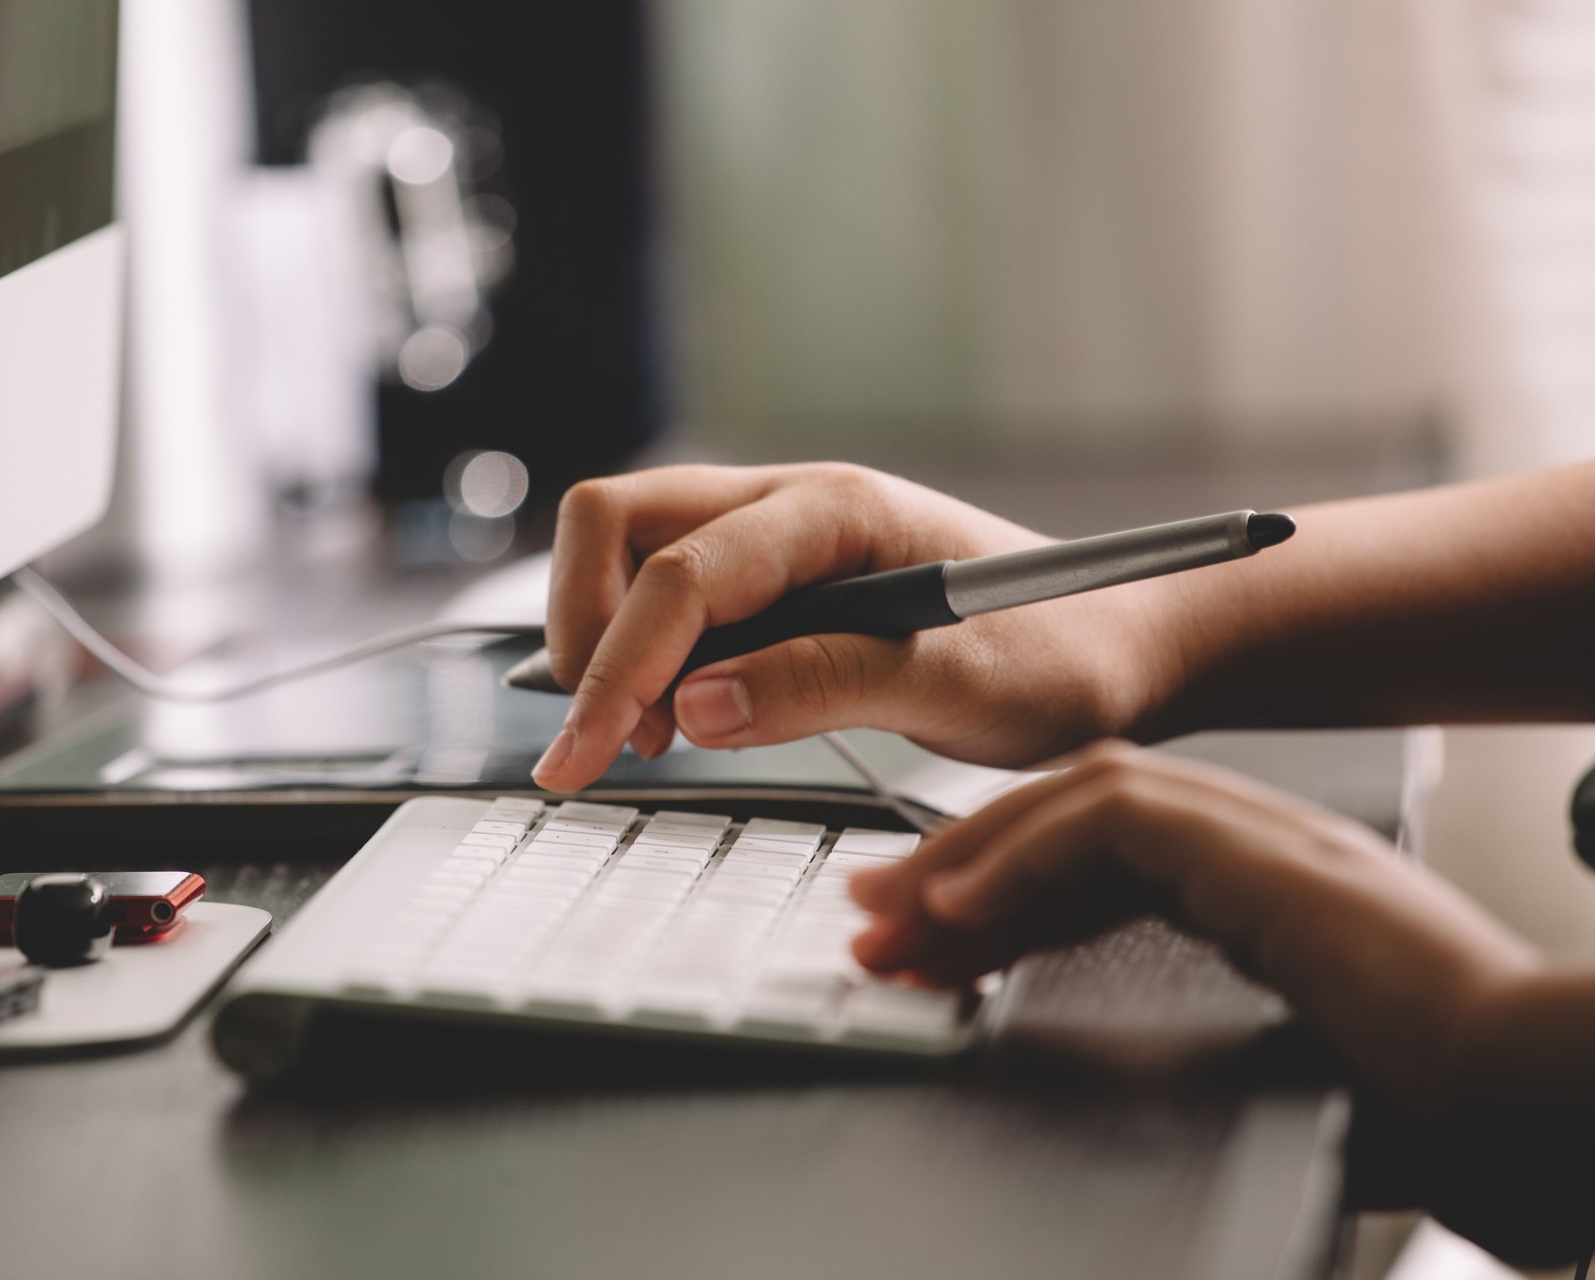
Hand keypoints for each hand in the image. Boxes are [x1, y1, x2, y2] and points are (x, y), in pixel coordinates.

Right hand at [531, 463, 1186, 790]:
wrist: (1114, 644)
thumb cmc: (1056, 651)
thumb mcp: (953, 680)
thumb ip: (821, 683)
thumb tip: (692, 708)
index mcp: (836, 510)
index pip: (684, 572)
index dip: (622, 665)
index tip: (587, 755)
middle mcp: (788, 504)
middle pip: (617, 522)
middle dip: (588, 629)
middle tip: (616, 737)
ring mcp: (770, 538)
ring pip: (624, 551)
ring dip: (607, 640)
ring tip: (649, 732)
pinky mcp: (766, 582)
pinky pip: (662, 593)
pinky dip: (641, 653)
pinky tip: (677, 715)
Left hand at [849, 744, 1535, 1101]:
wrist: (1544, 1104)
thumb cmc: (1451, 1116)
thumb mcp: (1282, 1085)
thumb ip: (1203, 1066)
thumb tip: (1119, 1110)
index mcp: (1276, 898)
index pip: (1109, 869)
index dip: (1011, 902)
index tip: (931, 947)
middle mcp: (1268, 850)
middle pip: (1078, 823)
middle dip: (967, 867)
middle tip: (877, 917)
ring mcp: (1272, 838)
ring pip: (1082, 799)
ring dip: (976, 854)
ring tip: (892, 915)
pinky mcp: (1266, 852)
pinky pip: (1113, 818)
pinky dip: (1024, 854)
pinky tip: (961, 905)